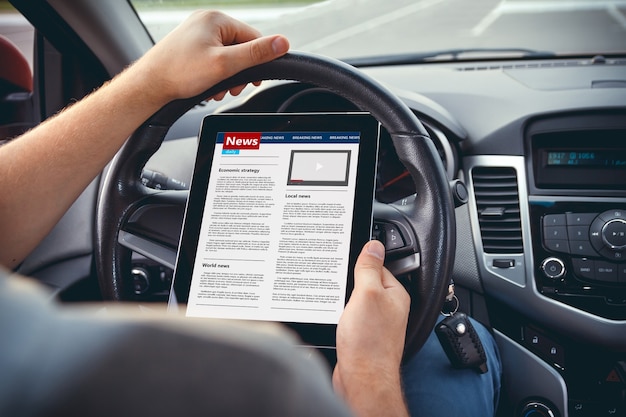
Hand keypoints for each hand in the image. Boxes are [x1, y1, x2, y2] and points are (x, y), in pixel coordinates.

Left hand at [131, 10, 289, 102]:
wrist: (149, 86)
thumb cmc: (179, 73)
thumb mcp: (224, 64)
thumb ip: (255, 54)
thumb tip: (282, 43)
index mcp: (216, 19)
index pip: (252, 37)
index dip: (257, 61)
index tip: (254, 80)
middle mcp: (206, 22)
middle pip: (239, 47)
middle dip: (239, 72)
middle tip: (232, 88)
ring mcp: (196, 34)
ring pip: (226, 56)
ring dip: (227, 76)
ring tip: (217, 89)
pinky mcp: (189, 48)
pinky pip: (213, 59)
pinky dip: (215, 75)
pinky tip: (208, 86)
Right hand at [333, 240, 409, 416]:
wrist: (362, 380)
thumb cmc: (370, 343)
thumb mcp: (367, 295)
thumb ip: (369, 269)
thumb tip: (374, 245)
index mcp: (394, 294)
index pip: (377, 266)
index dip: (360, 262)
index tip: (345, 259)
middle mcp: (387, 308)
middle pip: (365, 282)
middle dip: (348, 281)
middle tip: (336, 282)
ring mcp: (375, 322)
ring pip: (355, 300)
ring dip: (343, 299)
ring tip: (335, 301)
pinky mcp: (362, 335)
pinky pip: (350, 316)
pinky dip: (341, 313)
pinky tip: (334, 316)